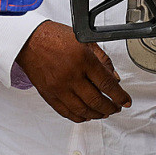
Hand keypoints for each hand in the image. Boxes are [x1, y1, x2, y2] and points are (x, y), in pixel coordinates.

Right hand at [16, 21, 131, 122]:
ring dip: (97, 114)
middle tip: (116, 107)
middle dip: (111, 107)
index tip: (126, 101)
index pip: (107, 84)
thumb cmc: (55, 37)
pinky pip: (67, 112)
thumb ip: (102, 60)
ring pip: (83, 110)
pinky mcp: (49, 95)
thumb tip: (115, 78)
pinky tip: (87, 115)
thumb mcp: (84, 41)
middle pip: (97, 101)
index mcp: (83, 59)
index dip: (120, 96)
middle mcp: (71, 75)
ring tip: (104, 112)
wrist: (29, 41)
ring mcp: (59, 87)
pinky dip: (79, 117)